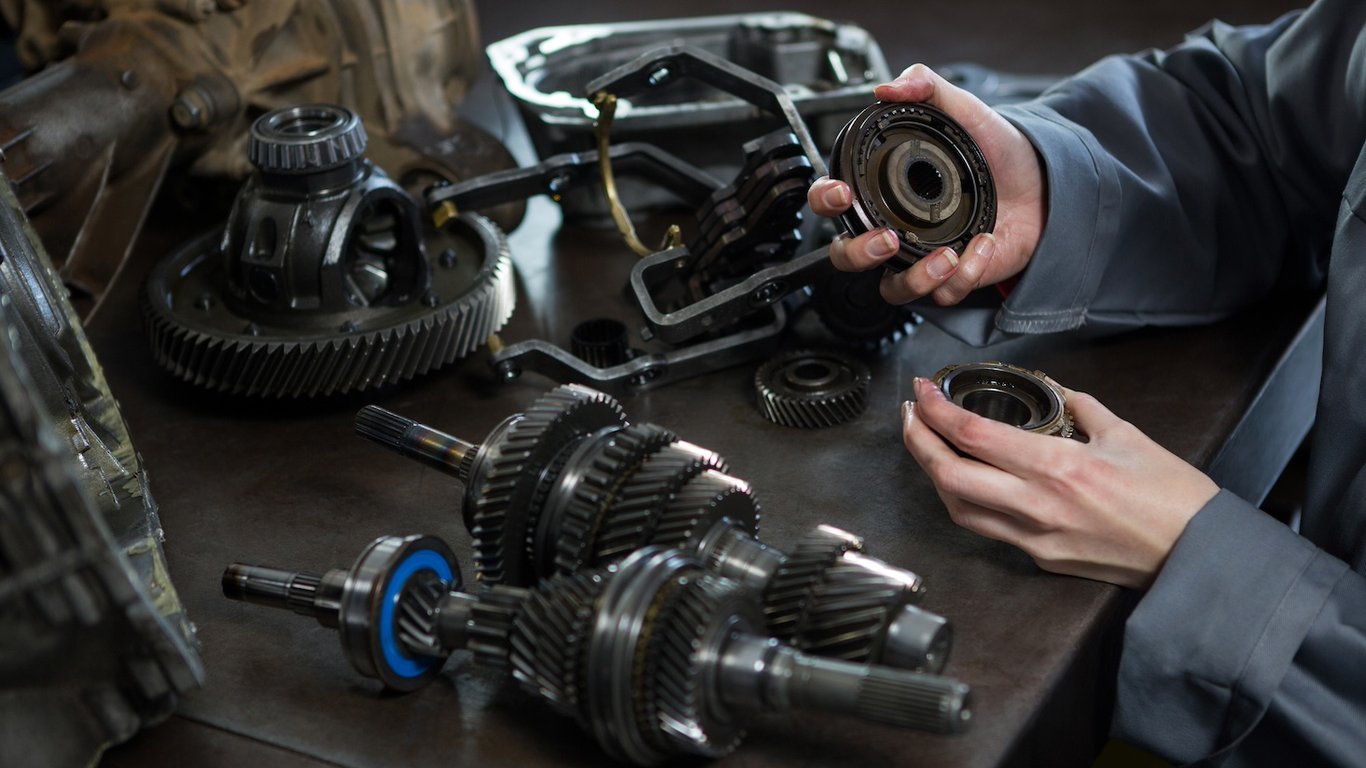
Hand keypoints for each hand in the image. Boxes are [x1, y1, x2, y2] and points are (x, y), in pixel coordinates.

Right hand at [809, 64, 1045, 306]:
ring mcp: (921, 257)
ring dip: (914, 279)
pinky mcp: (953, 279)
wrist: (1044, 182)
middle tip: (887, 238)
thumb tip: (888, 87)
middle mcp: (894, 228)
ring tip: (946, 257)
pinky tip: (984, 245)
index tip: (842, 193)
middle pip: (847, 257)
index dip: (826, 200)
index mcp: (883, 191)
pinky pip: (944, 294)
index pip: (833, 202)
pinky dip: (965, 274)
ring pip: (892, 290)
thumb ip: (925, 86)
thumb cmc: (996, 152)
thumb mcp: (963, 109)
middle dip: (859, 253)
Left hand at [902, 377, 1218, 588]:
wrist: (1199, 555)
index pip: (973, 435)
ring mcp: (1036, 538)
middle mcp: (1038, 506)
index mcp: (1058, 467)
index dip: (937, 411)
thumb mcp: (1126, 435)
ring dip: (934, 476)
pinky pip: (988, 529)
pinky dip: (966, 501)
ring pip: (959, 509)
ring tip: (928, 445)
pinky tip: (964, 481)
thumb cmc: (1173, 498)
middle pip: (949, 476)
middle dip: (917, 441)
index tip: (924, 390)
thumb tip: (1054, 390)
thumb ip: (1081, 407)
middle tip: (910, 415)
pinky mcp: (1041, 558)